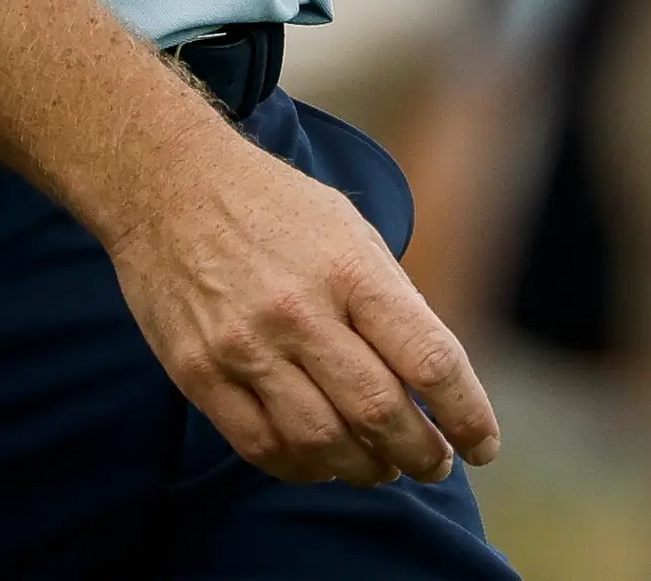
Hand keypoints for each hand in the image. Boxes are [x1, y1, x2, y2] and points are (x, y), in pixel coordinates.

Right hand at [102, 129, 501, 485]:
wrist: (167, 181)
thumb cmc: (272, 207)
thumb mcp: (349, 231)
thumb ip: (392, 303)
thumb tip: (435, 383)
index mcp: (349, 268)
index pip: (431, 361)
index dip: (469, 416)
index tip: (483, 446)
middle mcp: (298, 310)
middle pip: (382, 412)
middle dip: (423, 454)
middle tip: (433, 463)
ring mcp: (244, 345)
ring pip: (324, 443)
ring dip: (366, 469)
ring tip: (380, 466)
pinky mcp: (198, 371)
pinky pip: (262, 447)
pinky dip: (304, 468)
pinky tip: (322, 460)